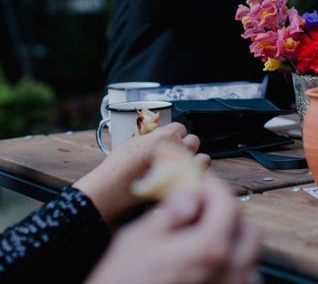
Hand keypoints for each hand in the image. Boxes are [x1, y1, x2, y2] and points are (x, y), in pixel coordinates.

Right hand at [74, 122, 210, 230]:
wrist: (112, 191)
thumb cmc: (118, 167)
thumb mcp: (134, 142)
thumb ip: (153, 137)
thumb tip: (161, 135)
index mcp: (165, 137)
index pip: (180, 127)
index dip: (173, 134)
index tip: (168, 140)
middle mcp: (178, 151)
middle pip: (194, 140)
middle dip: (185, 145)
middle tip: (174, 153)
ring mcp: (183, 169)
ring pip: (203, 158)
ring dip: (195, 160)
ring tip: (183, 165)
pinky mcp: (184, 186)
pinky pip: (199, 177)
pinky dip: (195, 176)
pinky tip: (184, 178)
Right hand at [86, 175, 260, 283]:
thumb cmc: (121, 283)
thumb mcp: (139, 239)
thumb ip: (173, 212)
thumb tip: (190, 195)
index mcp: (210, 249)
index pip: (228, 203)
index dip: (213, 187)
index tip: (200, 184)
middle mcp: (229, 271)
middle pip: (246, 228)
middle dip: (226, 214)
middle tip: (200, 210)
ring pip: (248, 256)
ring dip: (231, 241)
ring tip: (201, 239)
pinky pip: (242, 279)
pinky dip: (230, 267)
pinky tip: (205, 265)